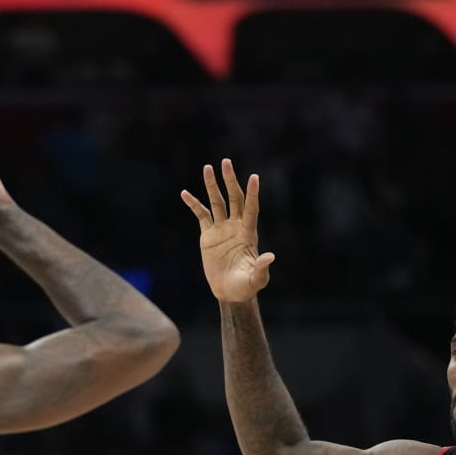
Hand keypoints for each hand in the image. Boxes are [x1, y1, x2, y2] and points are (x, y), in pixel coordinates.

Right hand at [181, 160, 273, 305]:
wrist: (230, 292)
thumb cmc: (246, 286)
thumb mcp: (256, 279)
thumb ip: (262, 268)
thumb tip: (270, 257)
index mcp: (248, 234)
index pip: (251, 209)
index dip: (252, 194)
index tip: (254, 177)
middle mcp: (235, 226)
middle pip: (233, 198)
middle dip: (230, 180)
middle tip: (226, 162)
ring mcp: (221, 229)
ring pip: (217, 202)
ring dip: (212, 186)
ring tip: (207, 168)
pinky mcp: (208, 235)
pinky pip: (201, 215)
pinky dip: (193, 204)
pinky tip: (185, 193)